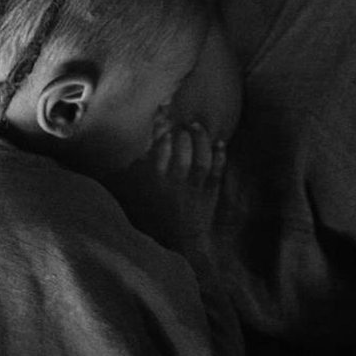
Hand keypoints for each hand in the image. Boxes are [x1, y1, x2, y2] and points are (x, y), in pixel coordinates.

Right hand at [144, 121, 225, 253]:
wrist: (182, 240)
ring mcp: (193, 189)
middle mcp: (175, 184)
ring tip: (197, 126)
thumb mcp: (140, 195)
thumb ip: (135, 173)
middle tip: (182, 124)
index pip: (157, 150)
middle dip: (183, 135)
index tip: (163, 115)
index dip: (161, 128)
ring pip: (200, 160)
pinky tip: (220, 142)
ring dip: (200, 140)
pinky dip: (220, 156)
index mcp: (155, 182)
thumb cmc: (159, 215)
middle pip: (181, 153)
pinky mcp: (209, 194)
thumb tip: (136, 150)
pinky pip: (217, 172)